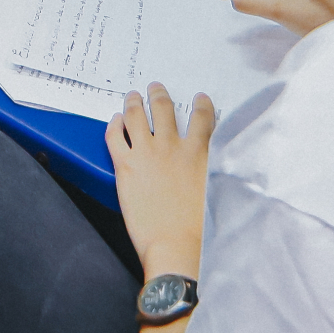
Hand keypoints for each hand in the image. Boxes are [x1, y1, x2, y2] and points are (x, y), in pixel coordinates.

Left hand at [108, 83, 212, 277]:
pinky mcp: (125, 166)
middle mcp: (171, 146)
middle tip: (155, 88)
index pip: (203, 118)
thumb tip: (220, 164)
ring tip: (132, 95)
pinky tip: (114, 120)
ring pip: (136, 115)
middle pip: (163, 108)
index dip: (201, 105)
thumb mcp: (218, 190)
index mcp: (198, 152)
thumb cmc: (200, 227)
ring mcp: (146, 153)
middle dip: (158, 94)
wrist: (176, 245)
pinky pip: (114, 136)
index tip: (200, 98)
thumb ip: (216, 170)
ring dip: (133, 102)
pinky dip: (113, 124)